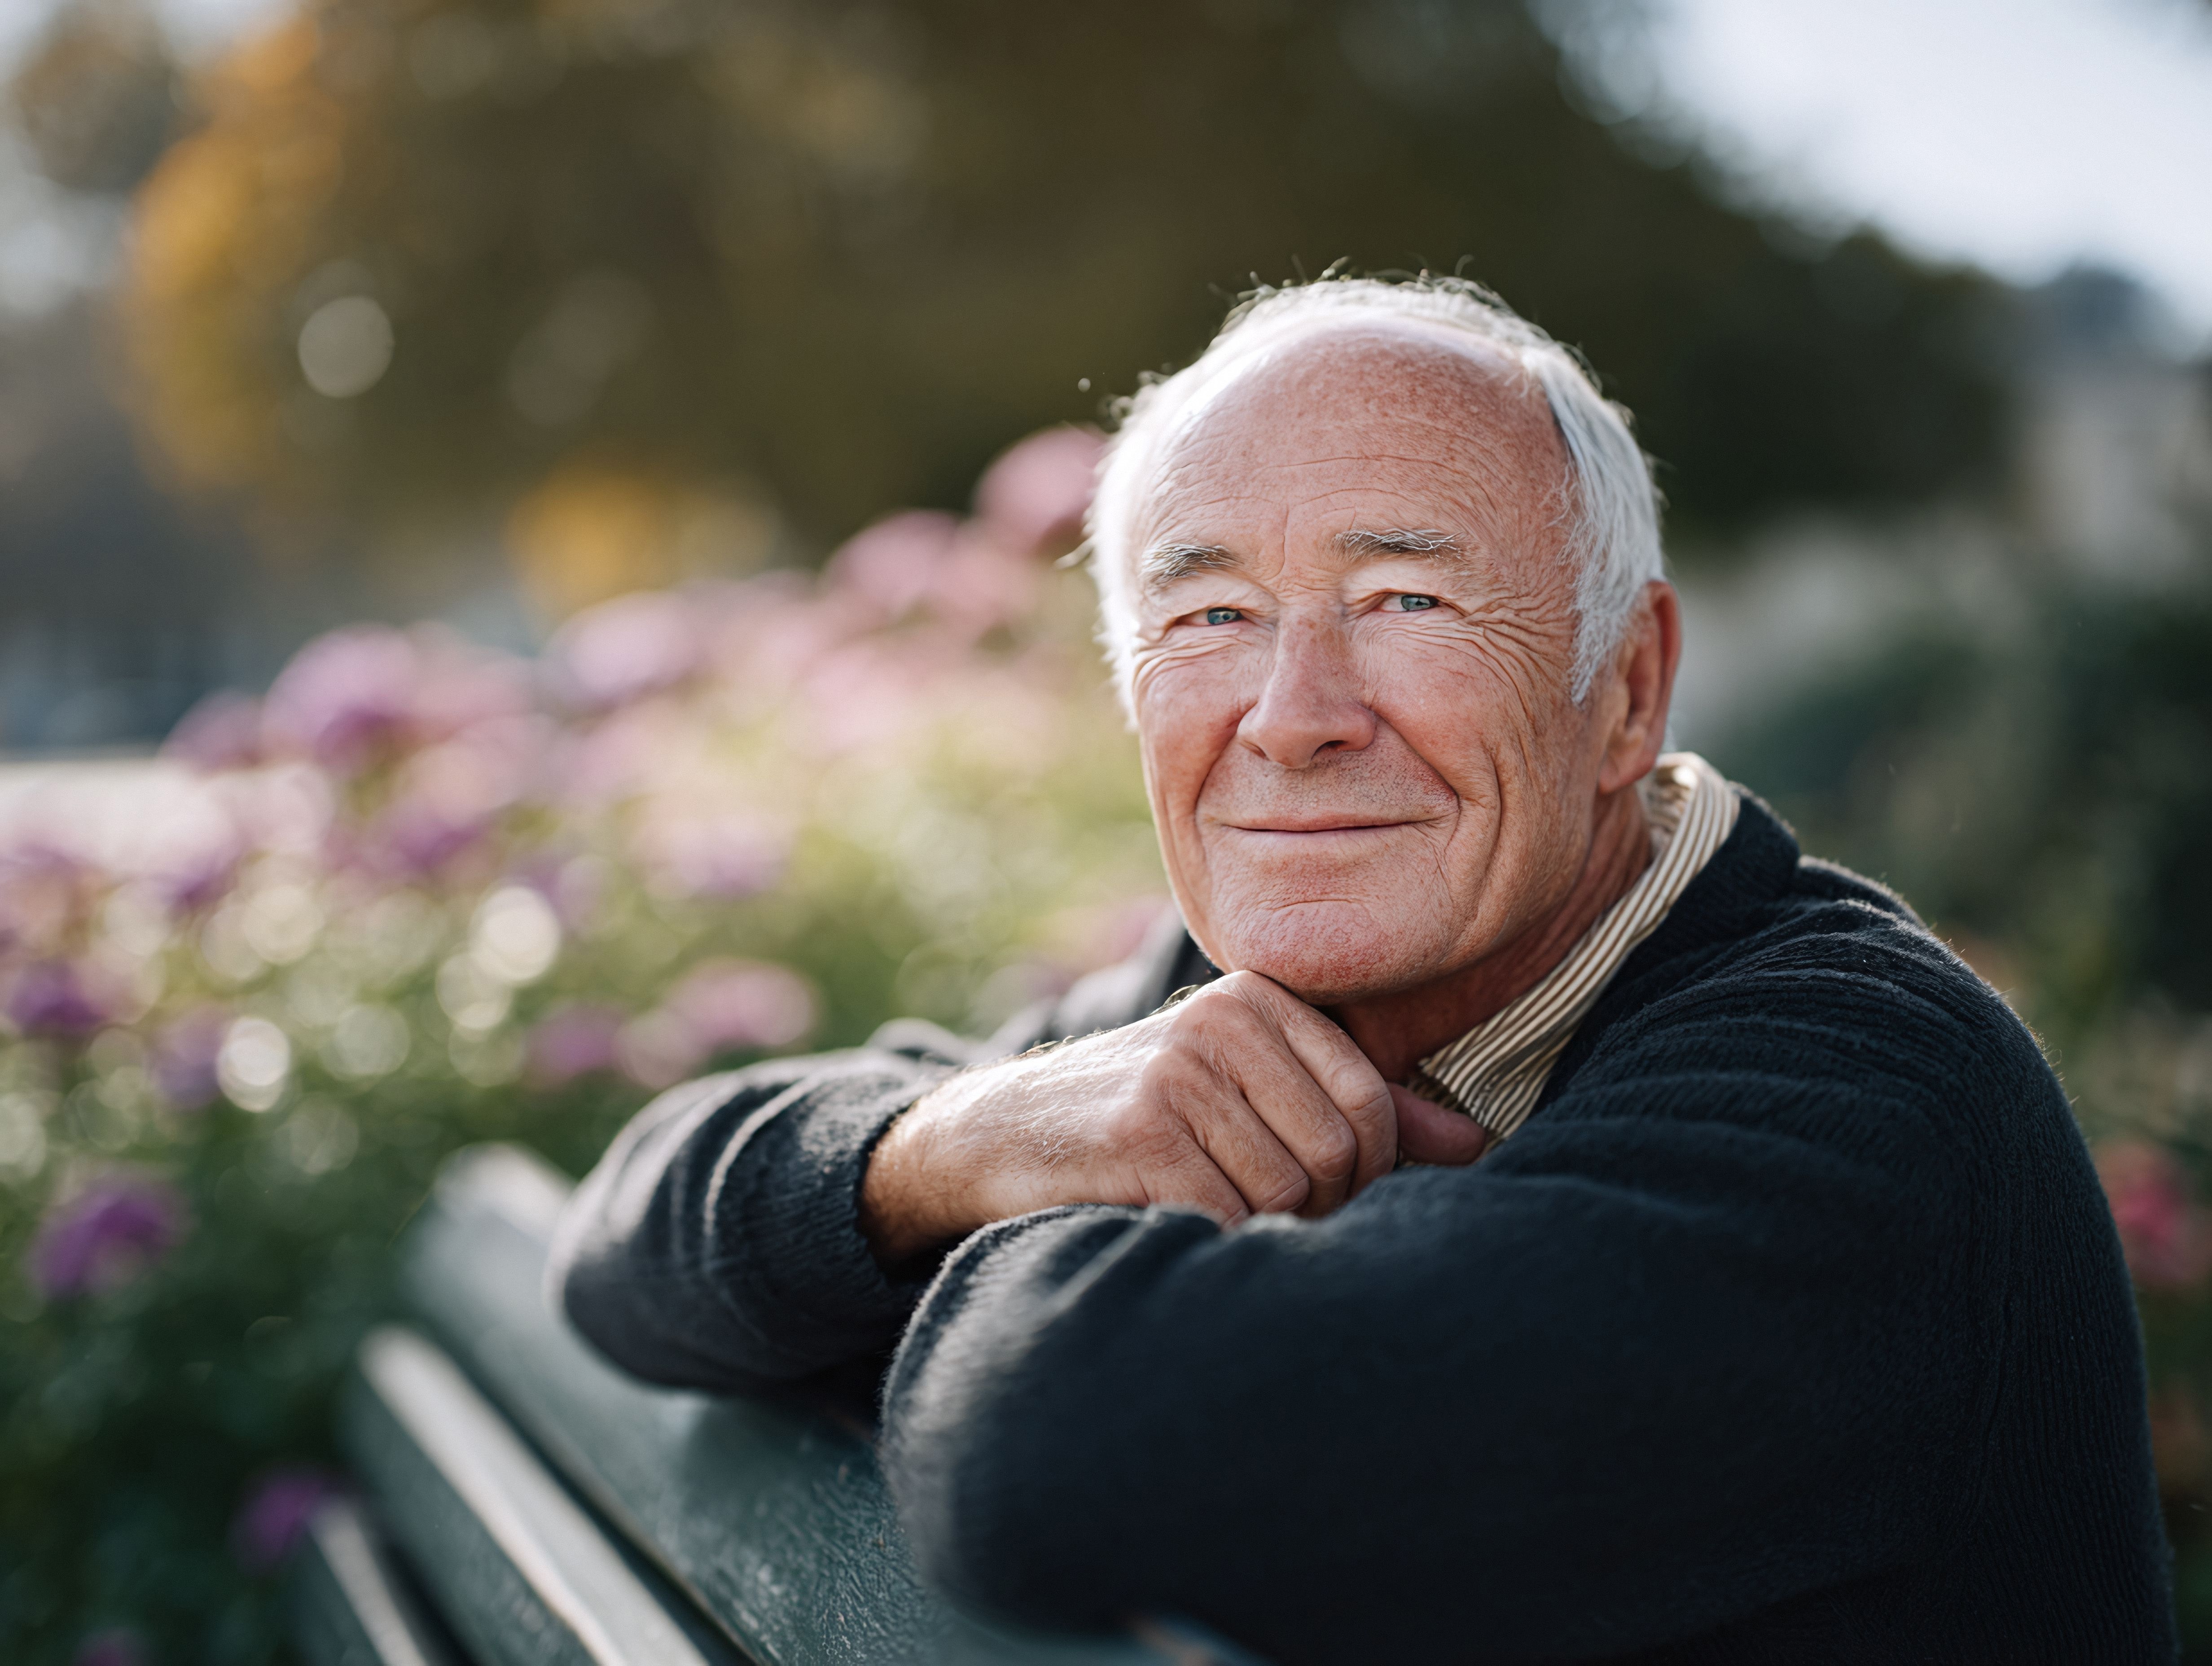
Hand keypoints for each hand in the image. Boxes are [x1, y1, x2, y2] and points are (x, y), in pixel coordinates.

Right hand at [859, 970, 1490, 1262]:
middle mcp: (1224, 1019)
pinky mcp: (1143, 1131)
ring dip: (1253, 1230)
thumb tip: (1479, 1145)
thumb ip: (1366, 1113)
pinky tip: (1168, 1222)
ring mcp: (1181, 1070)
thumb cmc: (1145, 1120)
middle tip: (1246, 1211)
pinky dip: (1209, 1240)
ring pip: (1288, 1194)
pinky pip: (1228, 1216)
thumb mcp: (1252, 1095)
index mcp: (1261, 999)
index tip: (1307, 1193)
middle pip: (1338, 1157)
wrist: (999, 1134)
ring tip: (1201, 1209)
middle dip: (1310, 1210)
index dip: (1359, 1175)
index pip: (1370, 1108)